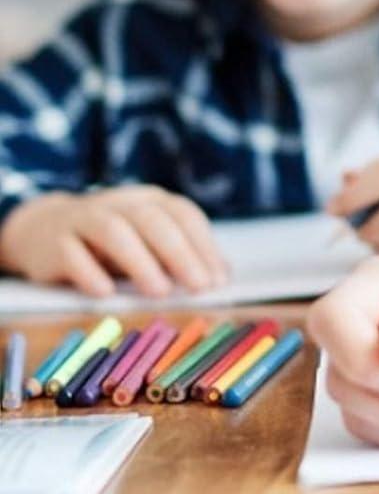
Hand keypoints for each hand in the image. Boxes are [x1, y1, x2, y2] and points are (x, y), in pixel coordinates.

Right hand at [0, 187, 229, 298]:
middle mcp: (119, 203)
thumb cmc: (108, 244)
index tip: (219, 280)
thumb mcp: (147, 243)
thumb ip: (181, 256)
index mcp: (150, 200)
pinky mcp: (53, 241)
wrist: (40, 232)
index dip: (204, 246)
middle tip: (199, 287)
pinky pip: (71, 253)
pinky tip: (105, 293)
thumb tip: (223, 277)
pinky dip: (89, 272)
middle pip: (152, 221)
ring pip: (113, 231)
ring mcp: (83, 218)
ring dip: (140, 262)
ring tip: (161, 292)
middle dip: (180, 254)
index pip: (183, 215)